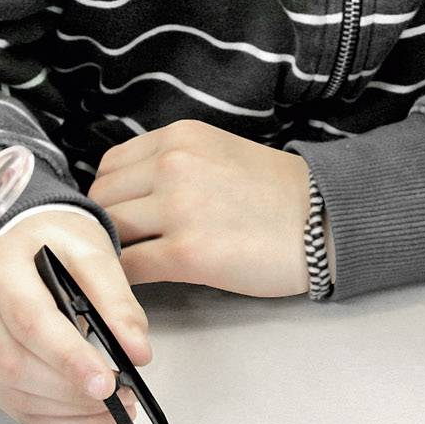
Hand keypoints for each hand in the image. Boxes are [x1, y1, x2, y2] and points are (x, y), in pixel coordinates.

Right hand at [0, 207, 154, 423]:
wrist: (29, 242)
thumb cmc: (58, 244)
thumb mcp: (93, 254)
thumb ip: (117, 302)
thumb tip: (136, 353)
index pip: (30, 321)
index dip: (68, 358)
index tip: (107, 383)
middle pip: (13, 363)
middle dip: (71, 389)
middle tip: (121, 395)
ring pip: (12, 393)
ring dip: (68, 409)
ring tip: (116, 405)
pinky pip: (14, 407)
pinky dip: (58, 420)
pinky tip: (92, 415)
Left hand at [90, 121, 311, 297]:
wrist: (322, 222)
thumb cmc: (276, 194)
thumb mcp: (218, 152)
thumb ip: (172, 164)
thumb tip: (126, 196)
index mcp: (180, 138)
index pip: (110, 167)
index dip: (109, 196)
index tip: (119, 217)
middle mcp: (173, 165)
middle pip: (102, 199)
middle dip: (105, 226)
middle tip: (121, 248)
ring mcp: (178, 208)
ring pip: (109, 233)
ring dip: (111, 254)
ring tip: (125, 268)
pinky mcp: (186, 253)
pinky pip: (129, 268)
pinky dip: (124, 280)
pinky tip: (136, 285)